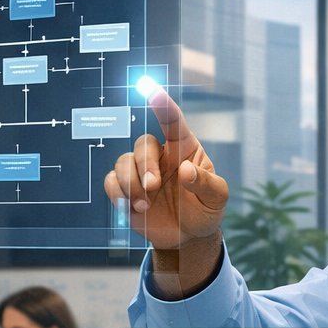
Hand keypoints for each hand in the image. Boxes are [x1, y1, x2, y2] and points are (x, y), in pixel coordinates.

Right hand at [105, 91, 228, 293]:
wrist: (188, 237)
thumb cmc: (205, 210)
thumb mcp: (217, 199)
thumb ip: (206, 183)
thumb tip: (185, 170)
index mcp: (184, 149)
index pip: (173, 122)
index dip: (162, 106)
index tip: (150, 90)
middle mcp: (160, 156)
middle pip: (143, 144)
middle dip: (145, 165)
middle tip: (153, 187)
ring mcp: (140, 172)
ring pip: (123, 162)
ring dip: (131, 184)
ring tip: (145, 205)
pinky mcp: (125, 190)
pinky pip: (110, 181)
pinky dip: (118, 194)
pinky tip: (133, 208)